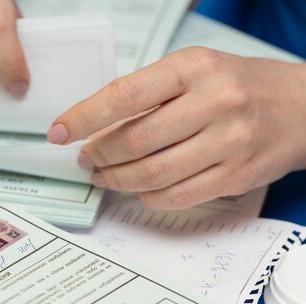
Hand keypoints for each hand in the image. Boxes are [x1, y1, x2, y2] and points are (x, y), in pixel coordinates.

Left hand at [47, 47, 305, 208]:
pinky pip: (177, 195)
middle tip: (85, 158)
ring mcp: (229, 142)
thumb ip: (149, 92)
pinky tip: (138, 188)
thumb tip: (96, 124)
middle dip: (99, 154)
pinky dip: (148, 196)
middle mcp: (214, 103)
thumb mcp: (194, 70)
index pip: (124, 95)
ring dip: (117, 179)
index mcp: (194, 69)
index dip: (84, 117)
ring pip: (153, 174)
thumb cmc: (237, 85)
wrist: (301, 107)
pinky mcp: (236, 176)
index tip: (60, 131)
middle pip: (135, 140)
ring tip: (103, 175)